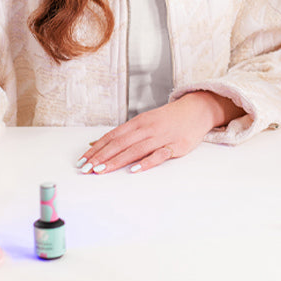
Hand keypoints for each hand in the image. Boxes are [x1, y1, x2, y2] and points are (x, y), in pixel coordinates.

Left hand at [76, 92, 241, 174]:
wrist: (197, 110)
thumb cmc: (168, 119)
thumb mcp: (145, 121)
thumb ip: (124, 133)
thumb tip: (97, 144)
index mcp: (138, 121)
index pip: (113, 136)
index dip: (97, 149)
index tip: (83, 160)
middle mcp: (148, 128)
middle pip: (120, 144)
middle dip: (101, 157)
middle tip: (86, 169)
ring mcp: (162, 137)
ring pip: (135, 150)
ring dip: (116, 161)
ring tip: (101, 171)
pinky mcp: (176, 146)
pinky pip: (159, 155)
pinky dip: (146, 162)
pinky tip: (134, 170)